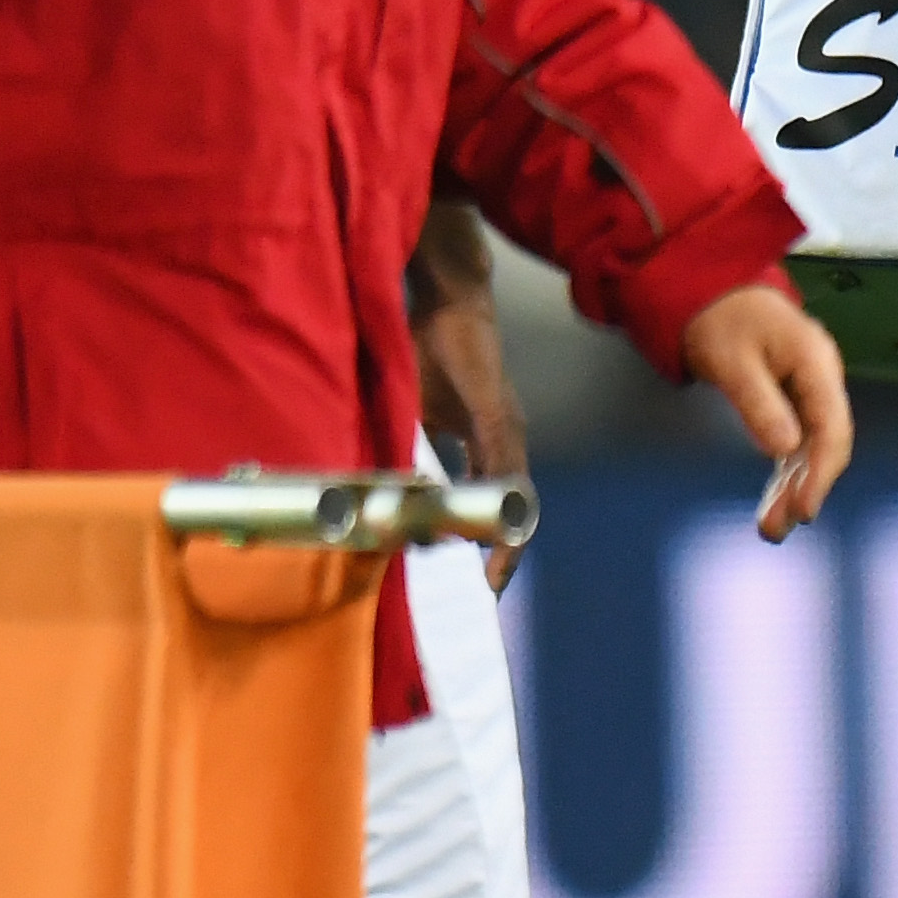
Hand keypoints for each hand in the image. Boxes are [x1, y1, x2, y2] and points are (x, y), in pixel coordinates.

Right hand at [412, 275, 532, 589]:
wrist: (448, 303)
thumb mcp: (412, 414)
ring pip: (514, 498)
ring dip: (503, 540)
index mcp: (487, 445)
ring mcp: (507, 430)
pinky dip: (497, 503)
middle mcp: (505, 443)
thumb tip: (383, 494)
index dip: (490, 543)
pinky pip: (501, 470)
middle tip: (485, 594)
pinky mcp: (497, 417)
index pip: (496, 506)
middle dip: (501, 555)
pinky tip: (488, 531)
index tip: (477, 582)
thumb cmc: (428, 353)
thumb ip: (408, 450)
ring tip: (490, 578)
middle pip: (514, 512)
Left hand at [681, 276, 854, 536]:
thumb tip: (784, 450)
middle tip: (778, 528)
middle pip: (825, 445)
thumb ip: (759, 404)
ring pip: (810, 449)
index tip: (803, 509)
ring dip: (792, 488)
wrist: (709, 290)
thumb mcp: (732, 361)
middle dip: (804, 489)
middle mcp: (820, 379)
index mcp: (815, 363)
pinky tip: (773, 501)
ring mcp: (808, 390)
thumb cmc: (720, 318)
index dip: (820, 473)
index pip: (831, 429)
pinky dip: (782, 473)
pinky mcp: (791, 400)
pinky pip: (794, 443)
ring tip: (771, 528)